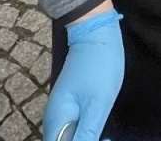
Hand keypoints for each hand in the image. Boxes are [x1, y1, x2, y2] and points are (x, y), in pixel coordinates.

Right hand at [42, 9, 124, 140]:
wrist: (95, 31)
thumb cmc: (99, 65)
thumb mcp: (98, 103)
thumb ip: (87, 133)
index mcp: (57, 120)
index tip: (102, 140)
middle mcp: (54, 119)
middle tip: (107, 138)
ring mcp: (61, 111)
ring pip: (68, 138)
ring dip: (85, 140)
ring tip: (107, 137)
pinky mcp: (70, 105)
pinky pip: (73, 129)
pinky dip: (85, 134)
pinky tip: (101, 131)